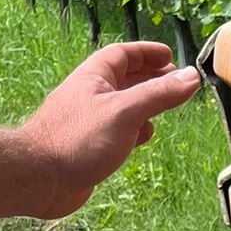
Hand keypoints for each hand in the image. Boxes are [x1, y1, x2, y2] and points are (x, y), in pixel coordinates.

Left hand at [19, 42, 202, 218]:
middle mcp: (90, 95)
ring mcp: (89, 121)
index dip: (146, 53)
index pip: (123, 54)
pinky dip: (134, 129)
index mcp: (94, 77)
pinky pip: (118, 130)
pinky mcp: (89, 145)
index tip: (169, 56)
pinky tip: (144, 136)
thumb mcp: (125, 112)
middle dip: (150, 77)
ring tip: (166, 106)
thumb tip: (191, 76)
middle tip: (174, 80)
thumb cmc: (78, 139)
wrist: (39, 177)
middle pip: (124, 78)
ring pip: (123, 106)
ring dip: (144, 104)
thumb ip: (159, 94)